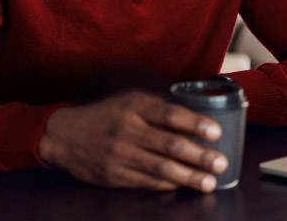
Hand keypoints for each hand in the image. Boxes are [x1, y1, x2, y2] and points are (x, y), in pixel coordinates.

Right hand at [37, 91, 227, 191]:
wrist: (65, 135)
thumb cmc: (104, 115)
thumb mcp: (128, 101)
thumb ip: (157, 107)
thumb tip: (192, 113)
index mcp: (134, 106)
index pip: (170, 114)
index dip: (195, 123)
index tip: (216, 131)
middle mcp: (128, 129)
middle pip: (169, 144)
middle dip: (199, 155)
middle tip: (221, 163)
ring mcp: (120, 154)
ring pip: (160, 167)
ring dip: (188, 176)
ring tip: (209, 182)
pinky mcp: (114, 175)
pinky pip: (147, 181)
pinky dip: (168, 184)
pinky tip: (183, 186)